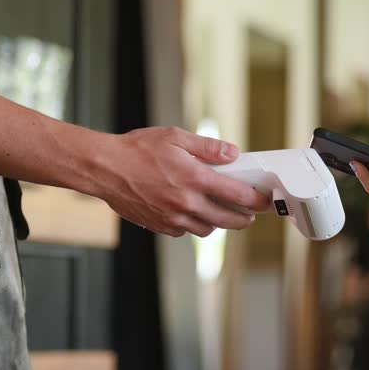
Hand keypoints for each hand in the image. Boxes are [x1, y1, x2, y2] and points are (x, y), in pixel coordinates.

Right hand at [91, 127, 270, 236]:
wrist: (103, 169)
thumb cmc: (136, 150)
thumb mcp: (176, 138)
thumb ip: (208, 147)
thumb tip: (233, 153)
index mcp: (194, 179)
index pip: (238, 195)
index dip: (257, 200)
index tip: (265, 201)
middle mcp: (186, 202)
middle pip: (229, 220)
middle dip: (245, 218)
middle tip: (249, 212)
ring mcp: (173, 218)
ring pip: (209, 229)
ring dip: (219, 221)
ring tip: (220, 210)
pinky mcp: (160, 226)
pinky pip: (186, 231)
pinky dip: (194, 224)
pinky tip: (192, 211)